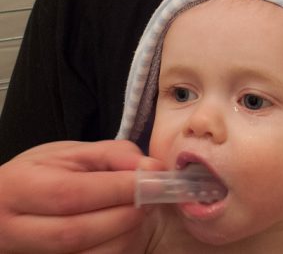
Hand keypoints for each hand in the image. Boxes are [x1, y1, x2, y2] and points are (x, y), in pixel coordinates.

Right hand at [0, 140, 164, 253]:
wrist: (8, 205)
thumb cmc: (42, 174)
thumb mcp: (71, 153)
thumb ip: (113, 154)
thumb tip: (151, 168)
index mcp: (17, 188)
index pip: (70, 194)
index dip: (117, 189)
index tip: (153, 179)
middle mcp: (14, 230)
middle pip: (76, 232)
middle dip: (124, 214)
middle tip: (152, 196)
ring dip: (125, 234)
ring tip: (138, 209)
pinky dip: (117, 247)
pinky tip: (124, 228)